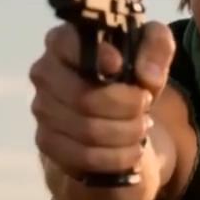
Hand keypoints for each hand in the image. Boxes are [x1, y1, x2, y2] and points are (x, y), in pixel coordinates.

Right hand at [30, 21, 174, 177]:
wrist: (114, 109)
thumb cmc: (128, 71)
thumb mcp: (152, 47)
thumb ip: (157, 46)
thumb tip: (147, 76)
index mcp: (63, 42)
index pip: (68, 45)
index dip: (97, 57)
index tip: (121, 67)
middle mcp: (44, 73)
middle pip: (84, 98)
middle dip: (126, 106)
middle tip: (146, 105)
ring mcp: (42, 110)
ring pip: (88, 131)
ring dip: (126, 133)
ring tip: (142, 127)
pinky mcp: (47, 142)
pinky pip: (83, 157)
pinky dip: (117, 157)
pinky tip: (133, 150)